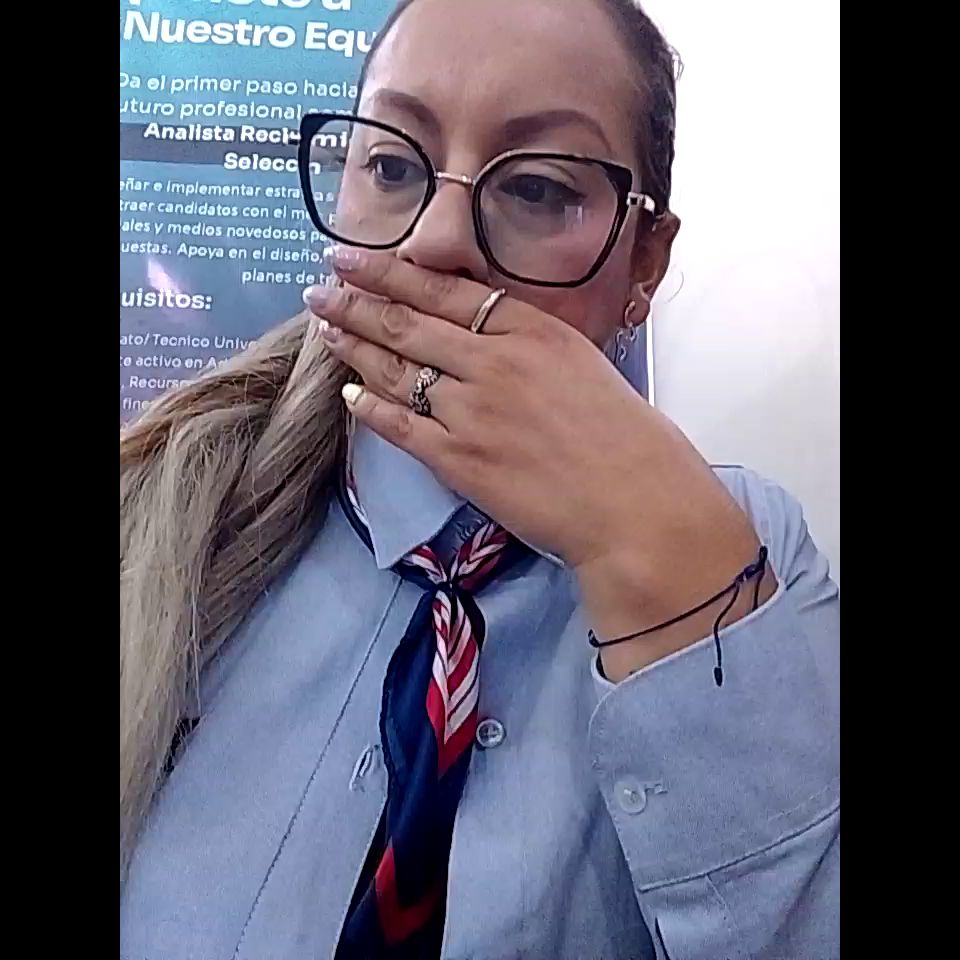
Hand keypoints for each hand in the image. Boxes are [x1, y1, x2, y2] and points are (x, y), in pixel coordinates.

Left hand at [306, 249, 765, 675]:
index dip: (388, 271)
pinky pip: (400, 428)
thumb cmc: (626, 438)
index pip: (443, 290)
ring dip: (353, 345)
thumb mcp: (584, 364)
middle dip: (354, 300)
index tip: (352, 256)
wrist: (637, 504)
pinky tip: (348, 396)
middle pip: (407, 322)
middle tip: (318, 286)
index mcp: (531, 330)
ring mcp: (471, 412)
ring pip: (395, 370)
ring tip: (324, 326)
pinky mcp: (459, 462)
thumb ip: (531, 345)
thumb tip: (484, 336)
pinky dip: (370, 409)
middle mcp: (493, 362)